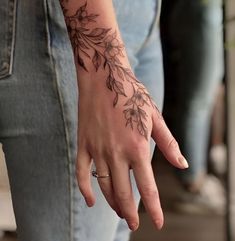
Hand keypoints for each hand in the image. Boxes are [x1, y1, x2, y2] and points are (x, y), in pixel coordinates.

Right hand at [60, 0, 187, 230]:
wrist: (104, 78)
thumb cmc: (132, 95)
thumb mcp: (155, 117)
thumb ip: (168, 143)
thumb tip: (182, 164)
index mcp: (137, 147)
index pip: (148, 187)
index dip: (154, 208)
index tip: (157, 223)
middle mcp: (116, 152)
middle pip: (123, 193)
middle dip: (130, 212)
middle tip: (134, 224)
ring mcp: (97, 149)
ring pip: (104, 186)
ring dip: (112, 203)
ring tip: (119, 212)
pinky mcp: (83, 144)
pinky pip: (82, 173)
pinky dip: (85, 190)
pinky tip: (91, 201)